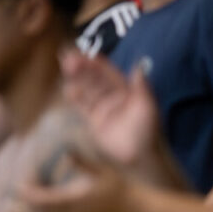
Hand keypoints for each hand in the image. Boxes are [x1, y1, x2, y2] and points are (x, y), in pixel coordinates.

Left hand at [21, 148, 138, 211]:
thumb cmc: (125, 190)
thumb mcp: (104, 172)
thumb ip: (83, 162)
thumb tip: (67, 149)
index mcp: (77, 202)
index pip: (42, 200)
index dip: (27, 193)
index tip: (19, 185)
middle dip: (27, 205)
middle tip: (17, 195)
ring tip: (26, 205)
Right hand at [57, 49, 162, 166]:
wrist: (139, 156)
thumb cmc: (147, 131)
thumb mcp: (147, 106)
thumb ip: (141, 86)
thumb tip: (139, 65)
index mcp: (126, 90)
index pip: (107, 72)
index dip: (95, 63)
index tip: (83, 55)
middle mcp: (112, 96)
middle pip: (93, 78)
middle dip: (81, 67)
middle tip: (67, 57)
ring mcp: (102, 108)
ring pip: (86, 89)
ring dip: (76, 78)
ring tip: (65, 68)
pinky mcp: (93, 121)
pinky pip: (82, 105)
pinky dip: (75, 97)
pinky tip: (68, 89)